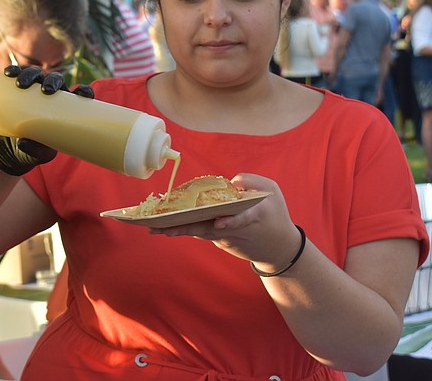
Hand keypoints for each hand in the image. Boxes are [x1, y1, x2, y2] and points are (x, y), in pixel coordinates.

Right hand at [0, 66, 94, 175]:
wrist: (10, 148)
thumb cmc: (33, 149)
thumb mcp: (37, 154)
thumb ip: (35, 150)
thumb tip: (24, 142)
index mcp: (65, 107)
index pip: (80, 94)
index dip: (85, 91)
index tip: (84, 94)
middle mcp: (52, 95)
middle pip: (57, 79)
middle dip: (53, 81)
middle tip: (46, 90)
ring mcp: (35, 89)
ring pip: (37, 74)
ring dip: (31, 74)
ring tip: (21, 84)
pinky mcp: (17, 88)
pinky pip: (17, 75)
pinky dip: (14, 72)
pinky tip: (8, 74)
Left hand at [151, 174, 298, 268]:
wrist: (278, 249)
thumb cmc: (276, 214)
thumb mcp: (271, 191)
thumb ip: (250, 181)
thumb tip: (226, 183)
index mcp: (255, 215)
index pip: (241, 218)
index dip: (231, 221)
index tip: (219, 224)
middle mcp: (235, 229)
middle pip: (207, 228)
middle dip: (183, 227)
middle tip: (160, 228)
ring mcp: (225, 238)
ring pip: (199, 231)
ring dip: (176, 229)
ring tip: (154, 227)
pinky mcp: (220, 241)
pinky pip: (200, 231)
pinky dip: (184, 228)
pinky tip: (164, 226)